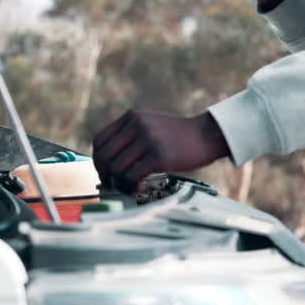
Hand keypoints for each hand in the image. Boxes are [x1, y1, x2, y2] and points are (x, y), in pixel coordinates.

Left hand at [91, 110, 229, 191]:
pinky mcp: (159, 155)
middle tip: (112, 185)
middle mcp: (138, 125)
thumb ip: (130, 135)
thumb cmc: (179, 136)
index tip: (104, 172)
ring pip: (117, 168)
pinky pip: (132, 176)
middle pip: (104, 155)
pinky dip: (131, 186)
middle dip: (104, 175)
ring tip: (128, 187)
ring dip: (119, 183)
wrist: (207, 136)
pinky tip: (140, 187)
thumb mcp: (151, 124)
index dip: (97, 160)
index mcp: (132, 117)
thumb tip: (108, 162)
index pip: (100, 140)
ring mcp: (148, 139)